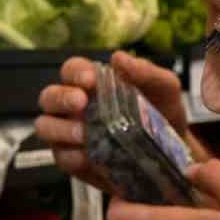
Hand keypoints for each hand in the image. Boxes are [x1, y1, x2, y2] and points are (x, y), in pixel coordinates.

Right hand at [36, 50, 195, 192]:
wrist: (174, 156)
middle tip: (81, 103)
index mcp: (92, 84)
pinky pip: (60, 157)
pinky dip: (70, 156)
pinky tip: (87, 156)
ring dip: (60, 128)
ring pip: (45, 126)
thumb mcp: (165, 89)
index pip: (71, 70)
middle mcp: (75, 107)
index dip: (75, 73)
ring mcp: (70, 134)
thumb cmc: (163, 115)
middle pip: (49, 96)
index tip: (90, 80)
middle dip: (61, 98)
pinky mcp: (73, 162)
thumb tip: (119, 58)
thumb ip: (145, 72)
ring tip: (83, 134)